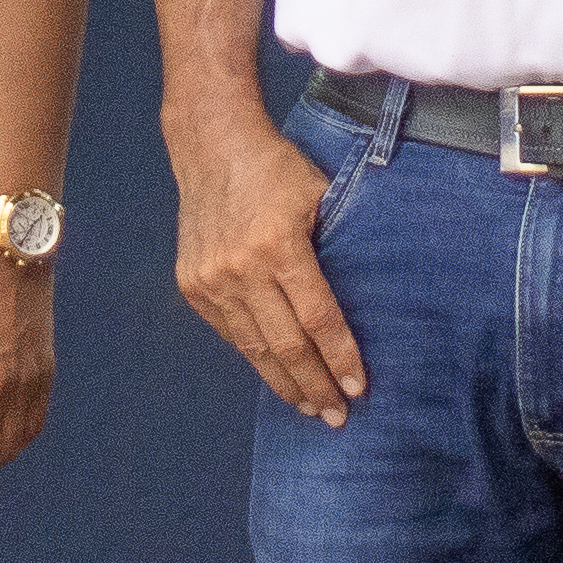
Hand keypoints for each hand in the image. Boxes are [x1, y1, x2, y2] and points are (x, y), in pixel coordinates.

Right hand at [171, 114, 365, 428]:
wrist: (212, 145)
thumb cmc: (277, 168)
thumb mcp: (320, 196)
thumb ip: (338, 246)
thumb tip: (369, 302)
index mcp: (278, 245)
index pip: (317, 318)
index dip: (340, 358)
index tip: (359, 389)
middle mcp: (240, 268)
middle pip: (285, 345)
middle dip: (315, 386)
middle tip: (338, 417)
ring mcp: (211, 279)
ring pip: (254, 347)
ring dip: (284, 382)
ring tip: (310, 408)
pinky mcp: (192, 284)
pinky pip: (230, 332)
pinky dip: (255, 356)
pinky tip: (276, 373)